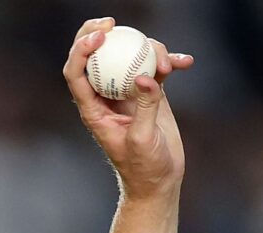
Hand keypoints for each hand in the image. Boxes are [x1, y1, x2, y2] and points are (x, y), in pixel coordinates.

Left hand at [63, 18, 192, 199]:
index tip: (100, 36)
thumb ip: (144, 108)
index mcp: (93, 109)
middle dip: (99, 34)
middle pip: (95, 57)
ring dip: (149, 51)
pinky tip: (186, 62)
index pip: (77, 73)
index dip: (81, 50)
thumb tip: (143, 78)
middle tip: (114, 23)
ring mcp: (128, 92)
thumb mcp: (143, 140)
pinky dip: (170, 61)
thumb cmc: (143, 167)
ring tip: (169, 65)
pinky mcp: (149, 92)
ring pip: (129, 57)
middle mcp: (106, 96)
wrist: (159, 179)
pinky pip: (155, 67)